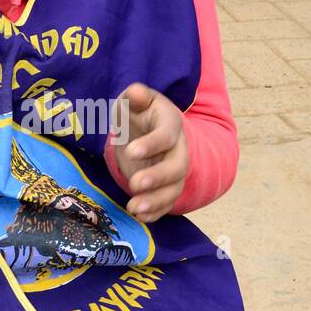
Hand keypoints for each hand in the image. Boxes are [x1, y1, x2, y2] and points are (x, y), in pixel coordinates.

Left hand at [109, 81, 188, 222]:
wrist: (142, 130)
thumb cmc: (136, 113)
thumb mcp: (133, 100)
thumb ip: (134, 96)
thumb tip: (137, 93)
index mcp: (170, 123)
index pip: (167, 135)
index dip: (152, 144)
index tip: (131, 151)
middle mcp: (178, 149)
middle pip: (178, 167)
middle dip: (158, 177)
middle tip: (134, 184)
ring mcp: (174, 171)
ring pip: (174, 189)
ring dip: (156, 200)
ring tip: (134, 208)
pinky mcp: (166, 187)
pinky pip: (166, 203)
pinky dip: (155, 212)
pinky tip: (139, 216)